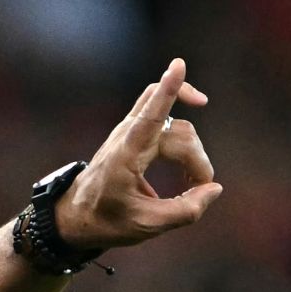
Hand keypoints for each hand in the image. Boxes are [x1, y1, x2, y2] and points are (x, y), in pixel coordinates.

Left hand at [55, 57, 222, 250]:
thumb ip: (184, 211)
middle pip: (178, 131)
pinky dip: (182, 131)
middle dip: (197, 160)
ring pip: (175, 123)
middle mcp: (126, 138)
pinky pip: (163, 114)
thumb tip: (213, 188)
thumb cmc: (106, 221)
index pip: (149, 118)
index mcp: (124, 158)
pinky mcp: (133, 132)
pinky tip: (193, 125)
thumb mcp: (146, 226)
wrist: (76, 215)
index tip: (177, 65)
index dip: (167, 91)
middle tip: (199, 188)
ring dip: (191, 150)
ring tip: (194, 180)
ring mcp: (128, 131)